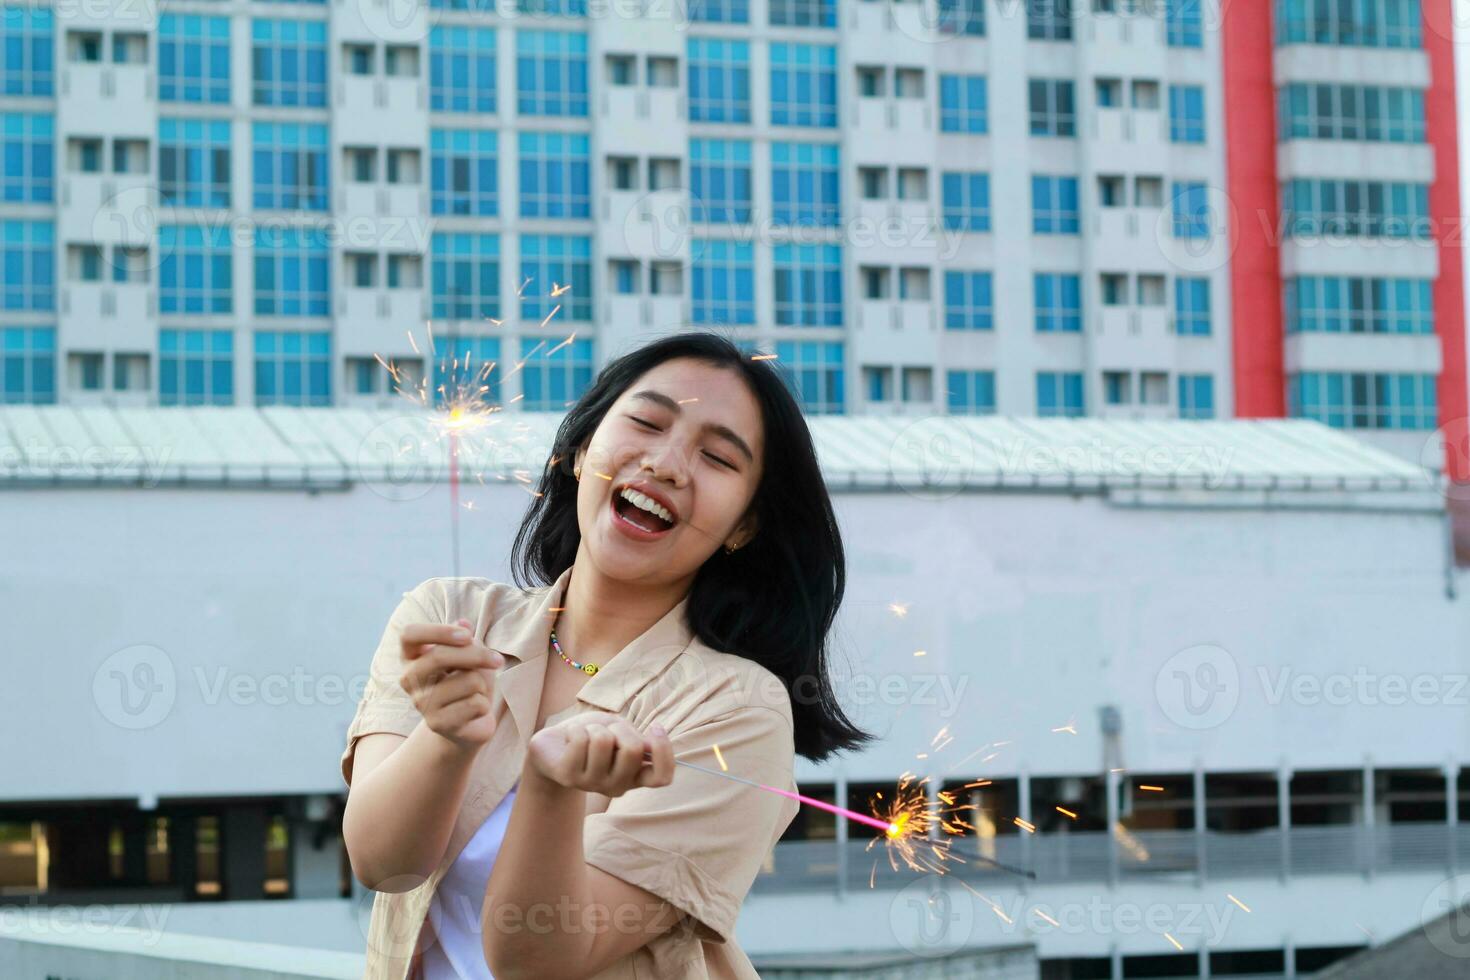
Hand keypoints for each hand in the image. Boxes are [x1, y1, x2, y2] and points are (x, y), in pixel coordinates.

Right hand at [400, 617, 505, 751]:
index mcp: (411, 656)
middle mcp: (409, 678)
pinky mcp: (436, 724)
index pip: (410, 634)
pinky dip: (484, 705)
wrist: (468, 723)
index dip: (439, 631)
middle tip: (498, 660)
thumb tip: (463, 622)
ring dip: (482, 685)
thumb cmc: (467, 681)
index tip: (467, 635)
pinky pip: (475, 704)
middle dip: (477, 655)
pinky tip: (474, 711)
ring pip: (467, 681)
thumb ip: (465, 638)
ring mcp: (420, 703)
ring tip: (475, 693)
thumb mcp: (469, 654)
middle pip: (438, 657)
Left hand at [526, 711, 673, 797]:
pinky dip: (575, 729)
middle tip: (608, 731)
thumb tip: (650, 743)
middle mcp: (616, 787)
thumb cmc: (592, 736)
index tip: (655, 727)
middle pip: (633, 750)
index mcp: (635, 778)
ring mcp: (592, 785)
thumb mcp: (619, 731)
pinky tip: (569, 738)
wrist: (554, 746)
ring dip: (593, 728)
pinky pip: (580, 739)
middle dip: (620, 728)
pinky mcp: (569, 777)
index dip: (663, 750)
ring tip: (585, 735)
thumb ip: (636, 739)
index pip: (662, 777)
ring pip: (603, 741)